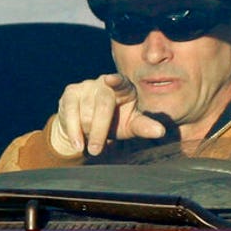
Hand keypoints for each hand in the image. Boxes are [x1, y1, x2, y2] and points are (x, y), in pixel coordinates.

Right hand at [49, 73, 166, 156]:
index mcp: (123, 86)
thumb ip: (144, 126)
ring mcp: (86, 86)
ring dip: (87, 132)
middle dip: (99, 130)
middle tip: (97, 150)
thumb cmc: (115, 122)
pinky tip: (77, 144)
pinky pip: (70, 112)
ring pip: (85, 112)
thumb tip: (161, 132)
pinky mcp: (71, 92)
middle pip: (102, 104)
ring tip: (91, 146)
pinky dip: (73, 131)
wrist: (86, 125)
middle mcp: (103, 82)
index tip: (111, 79)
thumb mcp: (130, 125)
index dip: (116, 81)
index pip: (120, 82)